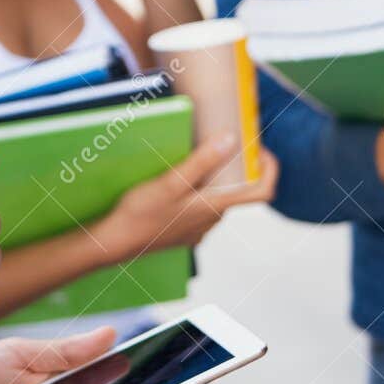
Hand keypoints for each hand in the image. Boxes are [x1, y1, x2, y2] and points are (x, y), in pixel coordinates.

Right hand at [88, 135, 278, 263]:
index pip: (262, 191)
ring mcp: (199, 227)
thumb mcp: (170, 182)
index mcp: (215, 205)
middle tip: (224, 140)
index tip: (261, 148)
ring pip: (218, 198)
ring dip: (215, 177)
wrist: (114, 243)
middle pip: (238, 190)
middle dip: (237, 166)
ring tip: (196, 154)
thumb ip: (201, 162)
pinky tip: (178, 180)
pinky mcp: (185, 231)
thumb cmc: (140, 214)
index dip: (270, 168)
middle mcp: (213, 219)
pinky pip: (201, 207)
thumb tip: (231, 139)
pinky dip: (199, 190)